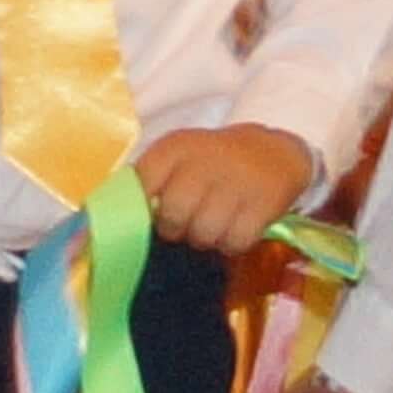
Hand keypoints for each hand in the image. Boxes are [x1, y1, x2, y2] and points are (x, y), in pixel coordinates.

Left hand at [135, 125, 319, 256]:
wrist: (272, 153)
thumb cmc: (211, 163)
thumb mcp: (178, 159)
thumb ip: (149, 183)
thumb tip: (120, 219)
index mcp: (175, 148)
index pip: (141, 184)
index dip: (143, 209)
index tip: (154, 213)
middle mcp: (204, 161)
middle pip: (173, 216)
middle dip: (175, 230)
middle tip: (186, 224)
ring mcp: (235, 182)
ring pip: (204, 234)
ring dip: (205, 239)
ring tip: (211, 226)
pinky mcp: (263, 203)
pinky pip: (235, 242)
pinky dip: (232, 244)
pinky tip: (234, 228)